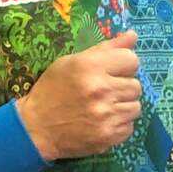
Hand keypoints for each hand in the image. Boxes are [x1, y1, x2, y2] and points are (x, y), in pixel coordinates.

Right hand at [17, 30, 141, 160]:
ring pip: (135, 107)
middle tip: (104, 92)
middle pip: (136, 85)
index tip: (111, 72)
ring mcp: (106, 115)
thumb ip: (105, 48)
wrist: (36, 128)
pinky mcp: (108, 136)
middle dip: (122, 87)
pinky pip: (129, 127)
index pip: (131, 60)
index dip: (123, 65)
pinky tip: (102, 122)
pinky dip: (118, 125)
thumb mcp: (71, 62)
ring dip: (122, 107)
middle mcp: (101, 89)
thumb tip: (133, 35)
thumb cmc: (52, 90)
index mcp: (90, 66)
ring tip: (103, 108)